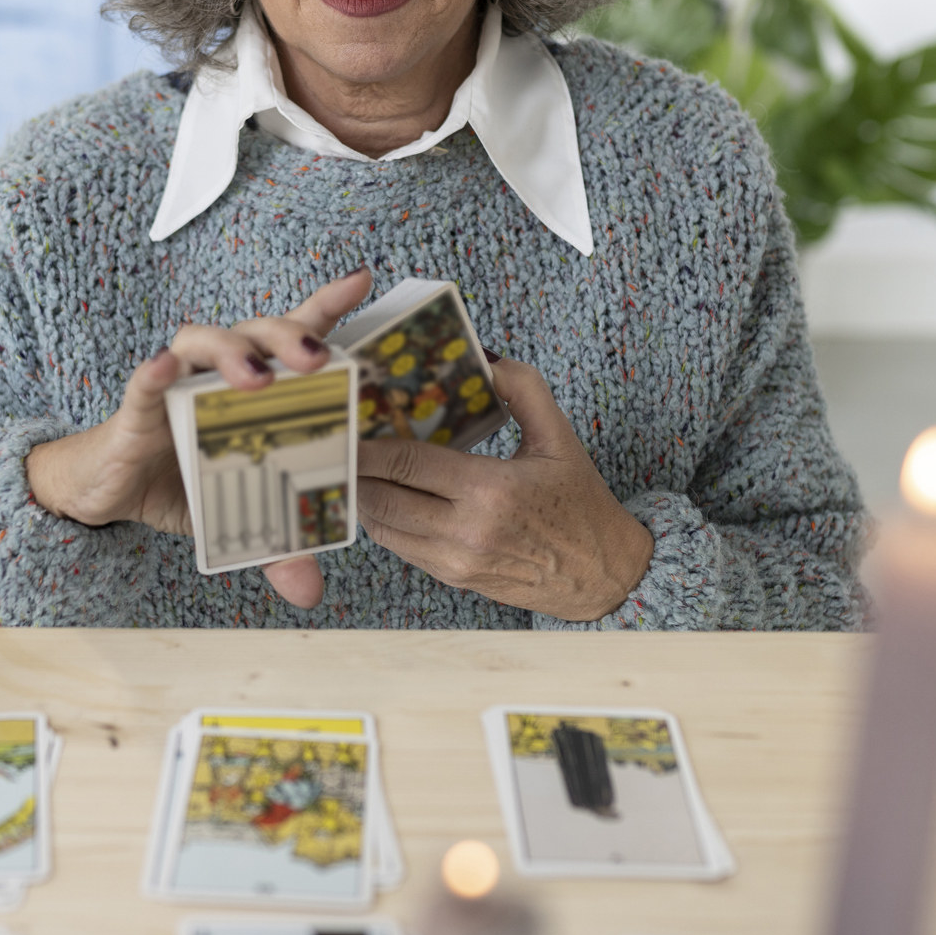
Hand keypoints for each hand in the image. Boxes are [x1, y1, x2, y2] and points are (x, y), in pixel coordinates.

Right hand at [24, 267, 374, 608]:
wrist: (104, 492)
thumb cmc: (177, 483)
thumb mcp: (235, 516)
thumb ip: (276, 545)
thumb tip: (307, 589)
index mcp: (250, 390)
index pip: (292, 339)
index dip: (325, 306)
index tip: (360, 279)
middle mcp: (216, 376)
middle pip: (257, 333)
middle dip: (291, 335)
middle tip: (319, 357)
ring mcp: (176, 385)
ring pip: (203, 341)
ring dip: (232, 352)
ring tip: (257, 376)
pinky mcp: (136, 408)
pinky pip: (145, 381)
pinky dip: (156, 372)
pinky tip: (165, 368)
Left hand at [356, 358, 653, 621]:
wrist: (602, 576)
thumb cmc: (581, 505)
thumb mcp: (559, 438)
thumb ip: (523, 389)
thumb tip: (485, 357)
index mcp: (491, 491)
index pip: (407, 462)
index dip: (367, 443)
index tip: (346, 421)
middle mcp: (465, 531)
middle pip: (381, 497)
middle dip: (351, 468)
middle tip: (333, 439)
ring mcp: (454, 560)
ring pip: (381, 526)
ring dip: (359, 495)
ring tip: (348, 464)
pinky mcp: (451, 578)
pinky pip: (398, 546)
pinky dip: (381, 518)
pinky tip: (378, 493)